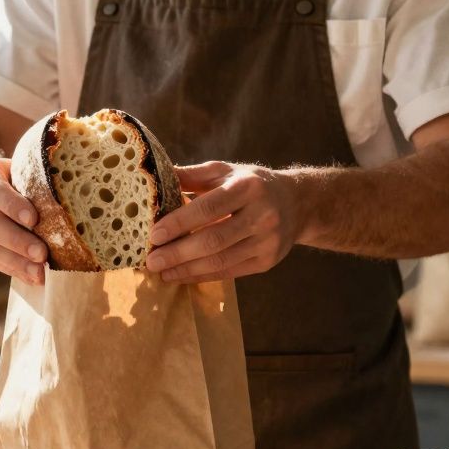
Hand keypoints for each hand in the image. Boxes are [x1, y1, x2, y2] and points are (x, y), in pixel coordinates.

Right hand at [0, 158, 48, 284]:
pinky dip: (13, 269)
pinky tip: (33, 277)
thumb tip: (74, 204)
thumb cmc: (20, 176)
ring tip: (39, 272)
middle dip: (17, 240)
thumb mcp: (26, 170)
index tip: (34, 219)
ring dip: (16, 261)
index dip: (12, 205)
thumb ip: (39, 182)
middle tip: (41, 254)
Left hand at [144, 162, 304, 283]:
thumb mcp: (225, 172)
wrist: (297, 204)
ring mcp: (267, 241)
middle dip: (178, 253)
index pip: (209, 208)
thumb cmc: (251, 184)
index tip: (154, 234)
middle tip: (151, 260)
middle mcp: (262, 214)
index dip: (180, 223)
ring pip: (221, 261)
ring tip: (161, 272)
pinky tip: (180, 275)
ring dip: (186, 269)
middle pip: (214, 240)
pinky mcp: (267, 261)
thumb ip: (191, 176)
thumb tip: (154, 180)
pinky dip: (201, 276)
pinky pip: (229, 272)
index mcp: (248, 187)